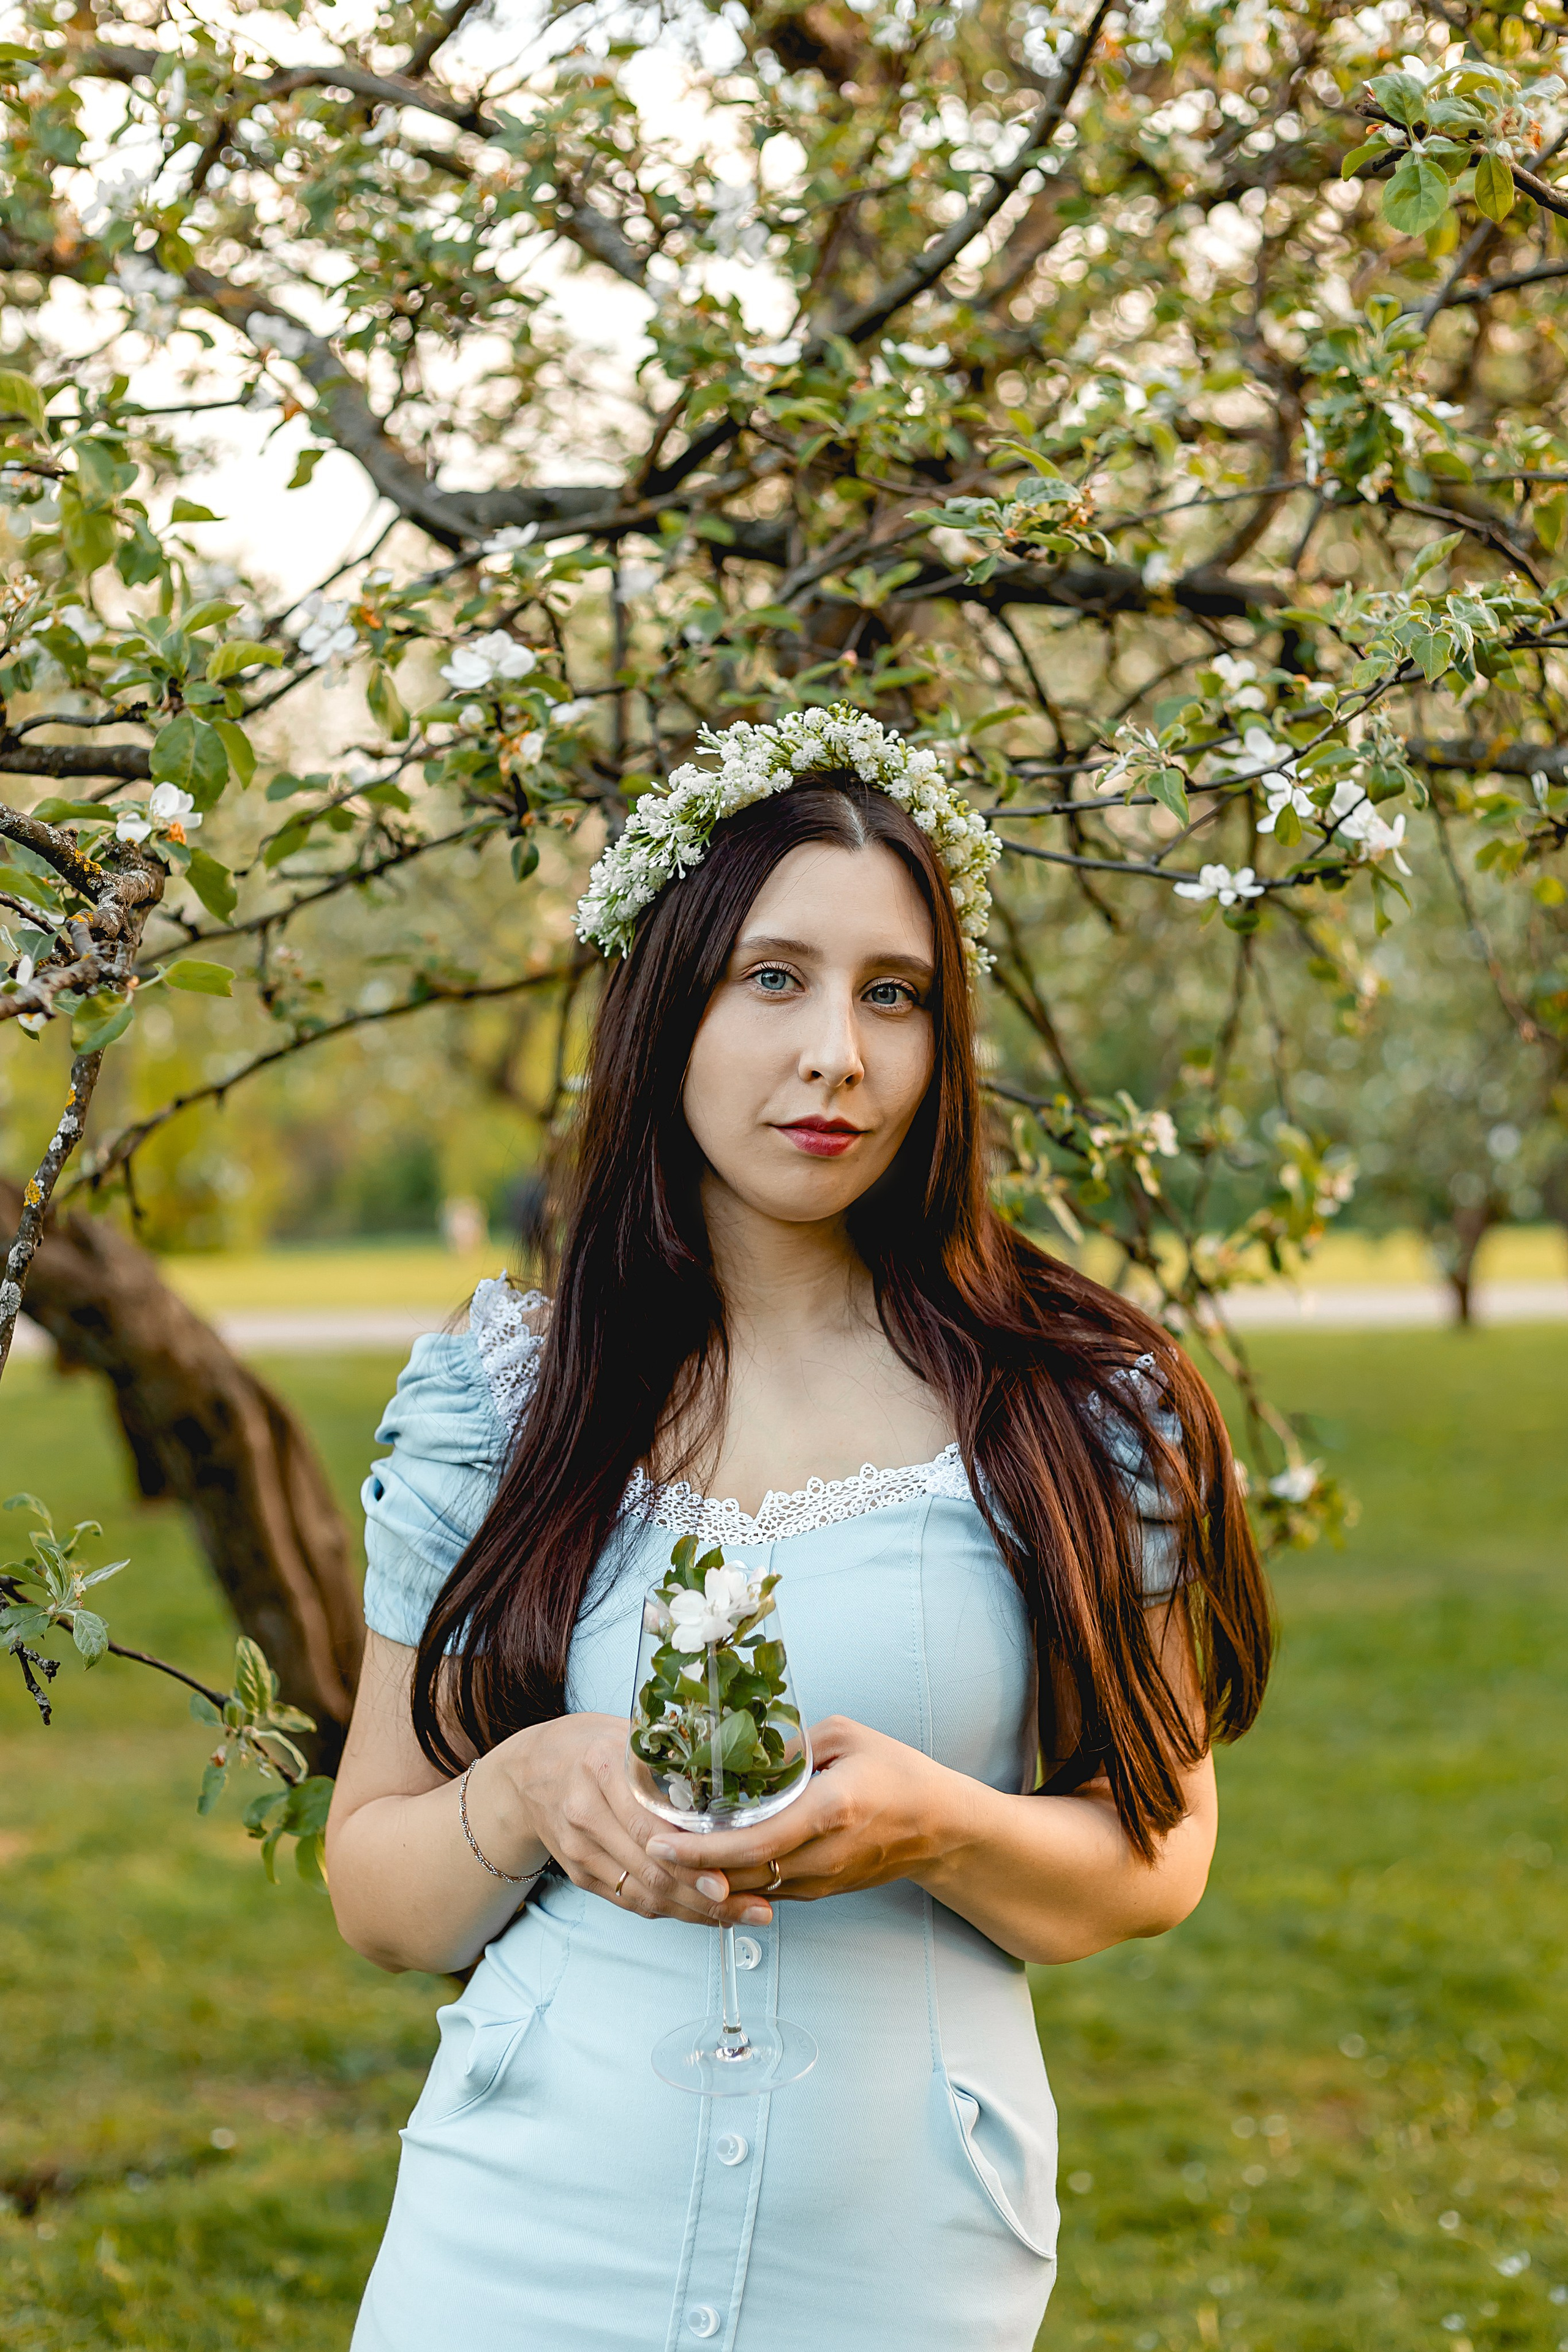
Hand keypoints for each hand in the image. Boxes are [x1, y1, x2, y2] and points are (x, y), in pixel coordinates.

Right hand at [490, 1712, 774, 1928]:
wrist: (527, 1769)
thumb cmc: (588, 1743)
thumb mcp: (625, 1732)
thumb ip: (669, 1754)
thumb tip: (732, 1771)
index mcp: (602, 1770)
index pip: (649, 1829)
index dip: (690, 1862)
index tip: (728, 1881)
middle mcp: (586, 1813)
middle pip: (650, 1871)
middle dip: (704, 1898)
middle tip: (752, 1909)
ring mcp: (578, 1849)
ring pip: (641, 1893)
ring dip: (692, 1912)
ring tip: (740, 1915)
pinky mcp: (578, 1872)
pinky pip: (627, 1899)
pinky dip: (666, 1909)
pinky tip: (701, 1912)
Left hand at [643, 1716, 970, 1907]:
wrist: (941, 1826)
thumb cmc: (895, 1771)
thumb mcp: (845, 1737)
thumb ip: (789, 1749)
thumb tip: (737, 1758)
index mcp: (829, 1811)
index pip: (754, 1843)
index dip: (702, 1850)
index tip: (661, 1842)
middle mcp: (823, 1856)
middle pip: (743, 1877)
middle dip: (691, 1870)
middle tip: (649, 1847)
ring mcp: (823, 1880)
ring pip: (752, 1891)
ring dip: (710, 1879)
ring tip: (671, 1854)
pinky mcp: (823, 1891)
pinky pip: (770, 1891)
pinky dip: (737, 1881)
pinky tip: (711, 1862)